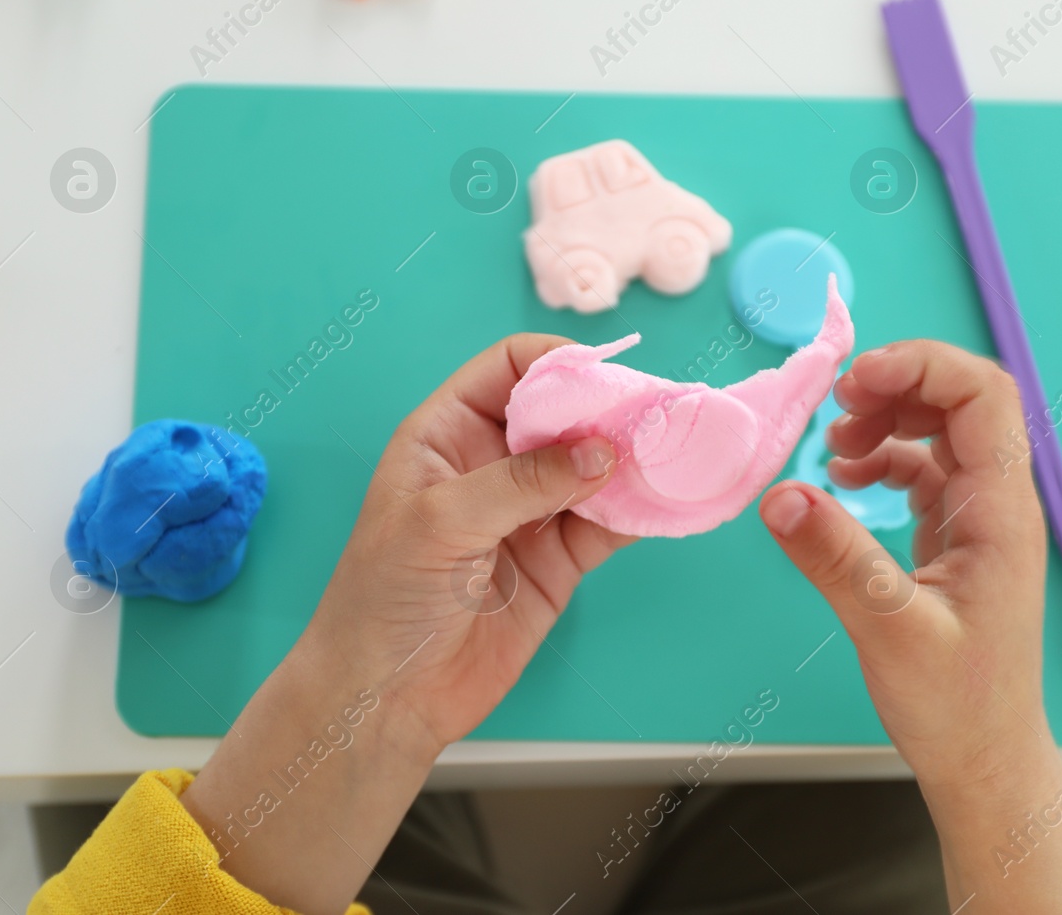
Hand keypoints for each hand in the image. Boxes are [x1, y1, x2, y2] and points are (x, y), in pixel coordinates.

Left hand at [309, 332, 633, 749]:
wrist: (386, 699)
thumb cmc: (384, 599)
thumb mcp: (441, 523)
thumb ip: (521, 482)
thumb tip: (600, 450)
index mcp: (447, 434)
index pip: (508, 370)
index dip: (556, 363)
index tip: (607, 375)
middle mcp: (492, 463)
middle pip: (563, 413)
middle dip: (609, 409)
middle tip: (659, 413)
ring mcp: (529, 512)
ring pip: (594, 467)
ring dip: (633, 460)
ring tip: (676, 452)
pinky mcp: (558, 560)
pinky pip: (607, 522)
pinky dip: (639, 511)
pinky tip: (668, 500)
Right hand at [758, 341, 1061, 912]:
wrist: (985, 761)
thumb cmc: (957, 706)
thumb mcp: (888, 630)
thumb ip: (836, 558)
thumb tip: (779, 495)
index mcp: (1000, 512)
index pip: (982, 395)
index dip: (921, 367)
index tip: (854, 383)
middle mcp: (997, 504)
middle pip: (961, 400)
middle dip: (897, 385)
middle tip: (836, 407)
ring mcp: (978, 519)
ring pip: (941, 430)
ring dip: (887, 420)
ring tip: (833, 447)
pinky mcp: (955, 538)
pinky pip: (924, 470)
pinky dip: (882, 459)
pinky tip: (844, 479)